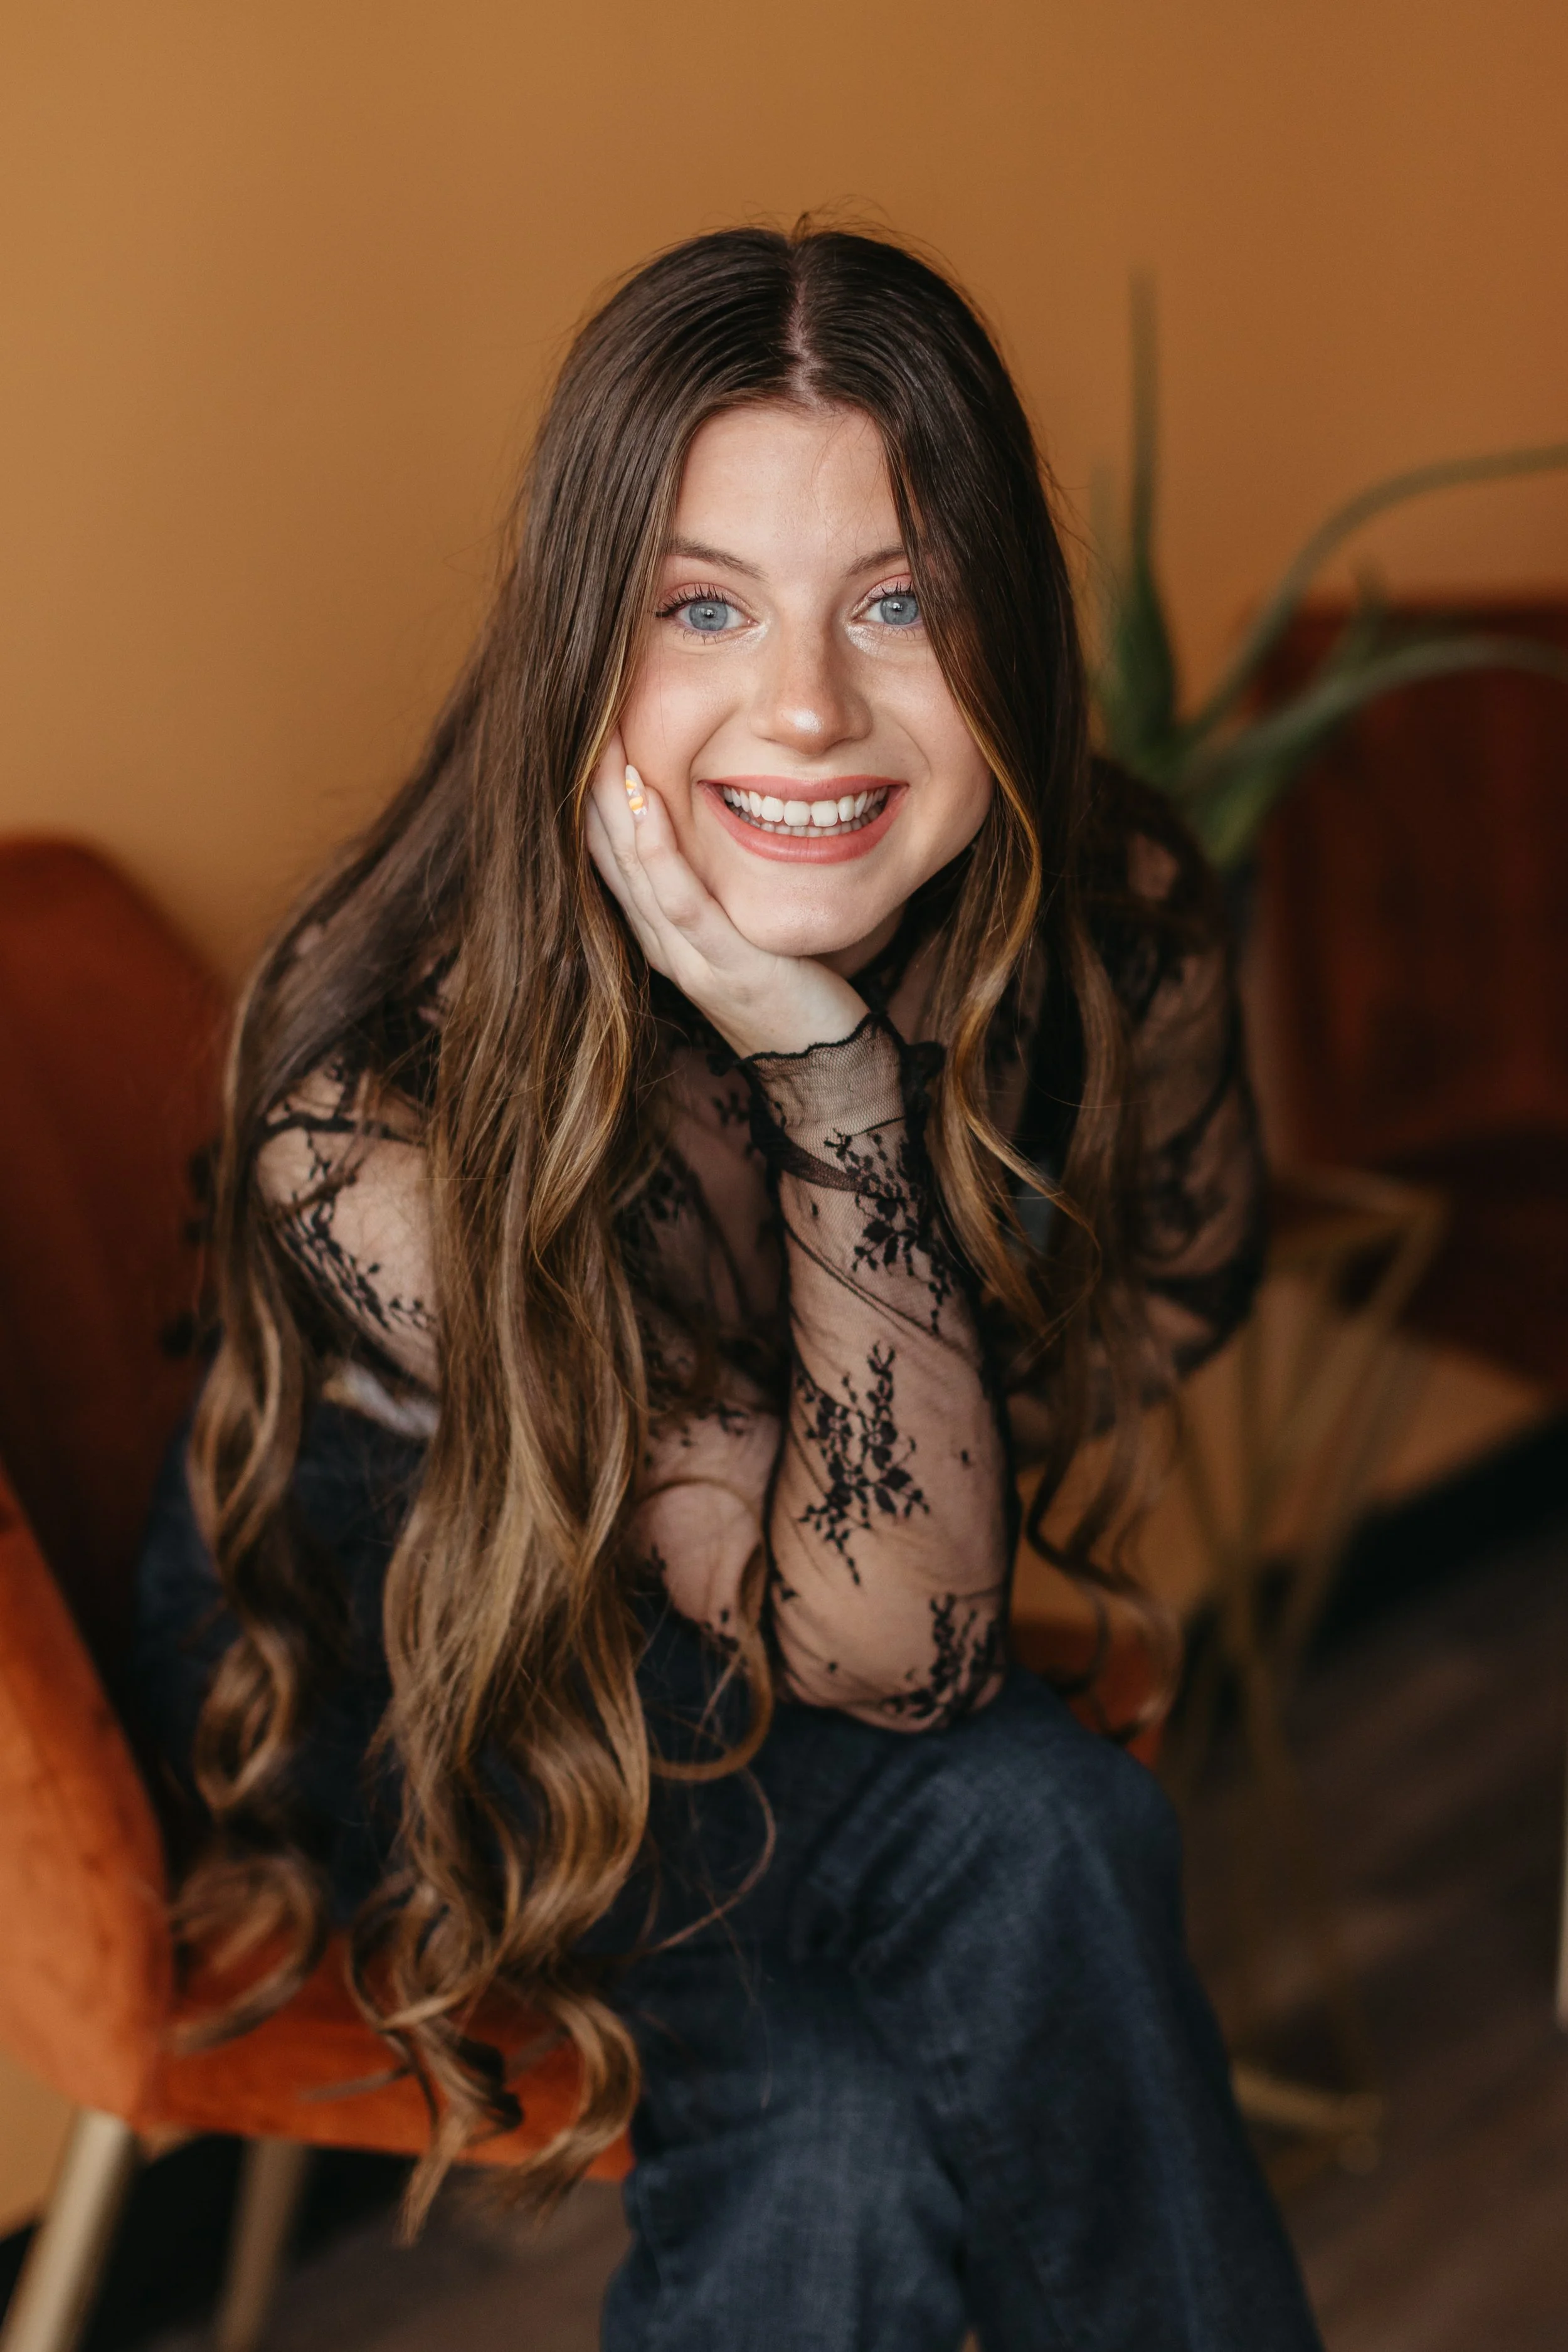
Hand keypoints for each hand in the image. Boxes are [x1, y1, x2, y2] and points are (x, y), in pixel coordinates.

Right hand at [585, 735, 866, 1059]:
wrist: (827, 1070)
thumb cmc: (799, 995)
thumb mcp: (749, 935)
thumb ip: (725, 894)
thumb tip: (723, 835)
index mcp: (665, 936)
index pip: (614, 857)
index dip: (597, 800)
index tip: (594, 737)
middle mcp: (663, 946)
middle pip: (609, 856)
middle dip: (594, 788)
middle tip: (586, 720)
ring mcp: (687, 958)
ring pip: (633, 870)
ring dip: (615, 805)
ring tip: (605, 744)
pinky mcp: (723, 965)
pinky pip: (679, 900)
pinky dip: (659, 851)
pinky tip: (647, 806)